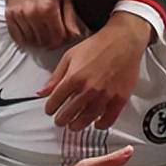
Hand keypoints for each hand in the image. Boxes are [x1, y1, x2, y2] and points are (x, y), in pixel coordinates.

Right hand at [7, 0, 81, 48]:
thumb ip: (70, 16)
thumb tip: (76, 35)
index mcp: (48, 8)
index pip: (58, 38)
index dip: (64, 39)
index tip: (66, 35)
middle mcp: (32, 13)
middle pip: (45, 41)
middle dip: (53, 40)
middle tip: (56, 33)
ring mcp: (18, 14)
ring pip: (32, 41)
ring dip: (40, 39)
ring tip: (45, 31)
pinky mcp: (9, 13)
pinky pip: (17, 36)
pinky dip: (26, 37)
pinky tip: (33, 31)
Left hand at [41, 12, 149, 130]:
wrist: (123, 40)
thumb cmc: (98, 46)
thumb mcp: (70, 56)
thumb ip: (55, 76)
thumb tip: (42, 92)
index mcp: (74, 77)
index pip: (55, 101)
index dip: (50, 108)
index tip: (50, 110)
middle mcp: (89, 88)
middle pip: (69, 113)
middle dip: (62, 120)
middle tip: (61, 121)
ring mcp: (105, 94)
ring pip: (87, 118)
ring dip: (78, 125)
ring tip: (74, 125)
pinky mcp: (119, 98)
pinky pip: (109, 118)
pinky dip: (101, 124)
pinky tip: (97, 123)